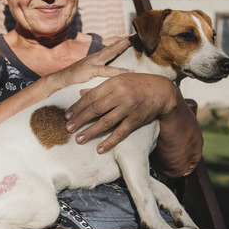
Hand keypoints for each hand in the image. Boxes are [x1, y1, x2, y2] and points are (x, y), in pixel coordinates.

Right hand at [43, 36, 132, 92]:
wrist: (57, 82)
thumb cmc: (72, 81)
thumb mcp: (88, 75)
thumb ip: (97, 73)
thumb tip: (109, 77)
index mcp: (95, 59)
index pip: (110, 49)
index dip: (121, 43)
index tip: (132, 37)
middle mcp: (94, 58)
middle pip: (112, 47)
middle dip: (124, 40)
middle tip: (136, 33)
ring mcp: (92, 63)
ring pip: (110, 52)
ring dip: (122, 46)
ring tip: (133, 41)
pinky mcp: (89, 71)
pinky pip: (106, 70)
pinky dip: (118, 71)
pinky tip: (128, 71)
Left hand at [64, 73, 179, 153]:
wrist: (161, 91)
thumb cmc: (137, 84)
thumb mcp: (118, 79)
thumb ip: (99, 87)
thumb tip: (81, 94)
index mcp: (113, 84)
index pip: (91, 97)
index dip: (77, 107)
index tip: (67, 115)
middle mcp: (120, 95)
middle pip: (96, 109)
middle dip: (80, 120)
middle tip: (68, 129)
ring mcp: (128, 108)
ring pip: (106, 122)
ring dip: (91, 132)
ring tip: (79, 139)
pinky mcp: (136, 120)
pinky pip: (121, 132)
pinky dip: (109, 141)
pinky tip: (100, 149)